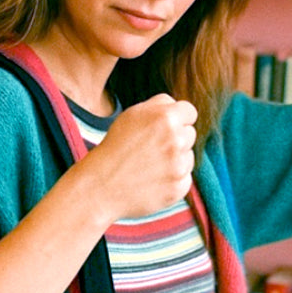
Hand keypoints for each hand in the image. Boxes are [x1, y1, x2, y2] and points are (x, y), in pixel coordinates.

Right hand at [81, 93, 196, 220]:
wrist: (100, 187)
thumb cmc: (114, 149)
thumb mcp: (131, 116)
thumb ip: (159, 105)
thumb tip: (178, 106)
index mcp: (165, 118)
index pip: (190, 112)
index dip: (178, 119)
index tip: (167, 128)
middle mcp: (176, 140)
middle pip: (190, 134)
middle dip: (176, 139)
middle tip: (151, 149)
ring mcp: (179, 166)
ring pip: (189, 157)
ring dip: (175, 160)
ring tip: (149, 166)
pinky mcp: (178, 187)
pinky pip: (185, 179)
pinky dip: (172, 180)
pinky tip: (152, 181)